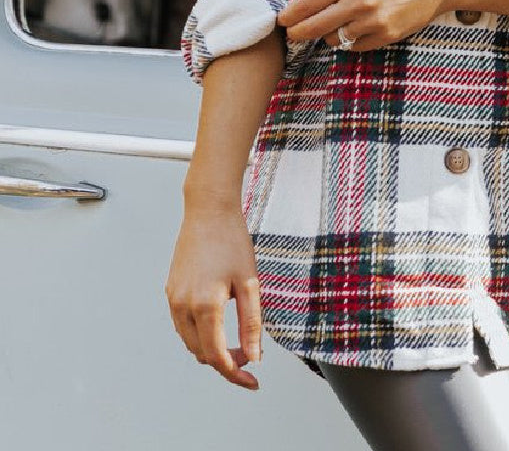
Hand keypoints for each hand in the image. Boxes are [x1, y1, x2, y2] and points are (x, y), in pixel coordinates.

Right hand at [165, 202, 262, 389]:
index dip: (235, 374)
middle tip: (251, 354)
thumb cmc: (232, 241)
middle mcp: (183, 306)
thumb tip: (254, 356)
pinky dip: (200, 333)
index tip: (252, 382)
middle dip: (226, 361)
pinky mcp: (171, 291)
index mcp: (205, 305)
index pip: (217, 356)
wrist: (209, 210)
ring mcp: (173, 299)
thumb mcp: (250, 282)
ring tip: (238, 341)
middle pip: (202, 353)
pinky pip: (183, 325)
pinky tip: (219, 323)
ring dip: (212, 348)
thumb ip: (251, 322)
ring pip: (190, 341)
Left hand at [277, 0, 450, 51]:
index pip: (309, 3)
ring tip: (335, 27)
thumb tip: (312, 4)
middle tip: (293, 35)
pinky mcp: (387, 35)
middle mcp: (359, 0)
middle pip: (315, 27)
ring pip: (336, 39)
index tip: (282, 20)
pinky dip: (352, 42)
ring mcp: (374, 20)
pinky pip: (357, 46)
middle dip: (299, 33)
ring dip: (330, 36)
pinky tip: (357, 31)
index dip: (291, 15)